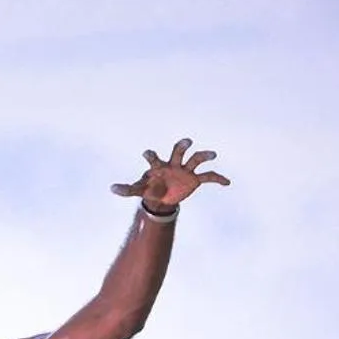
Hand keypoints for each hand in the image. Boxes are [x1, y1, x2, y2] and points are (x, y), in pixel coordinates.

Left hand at [111, 138, 228, 212]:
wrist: (163, 197)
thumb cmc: (150, 188)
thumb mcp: (139, 189)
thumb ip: (126, 189)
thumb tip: (111, 188)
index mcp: (159, 165)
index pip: (154, 157)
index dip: (150, 155)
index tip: (147, 153)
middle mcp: (173, 164)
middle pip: (179, 151)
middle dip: (182, 146)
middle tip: (187, 141)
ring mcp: (185, 171)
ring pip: (196, 159)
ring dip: (204, 156)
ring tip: (213, 154)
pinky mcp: (194, 180)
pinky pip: (208, 177)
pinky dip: (218, 179)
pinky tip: (228, 182)